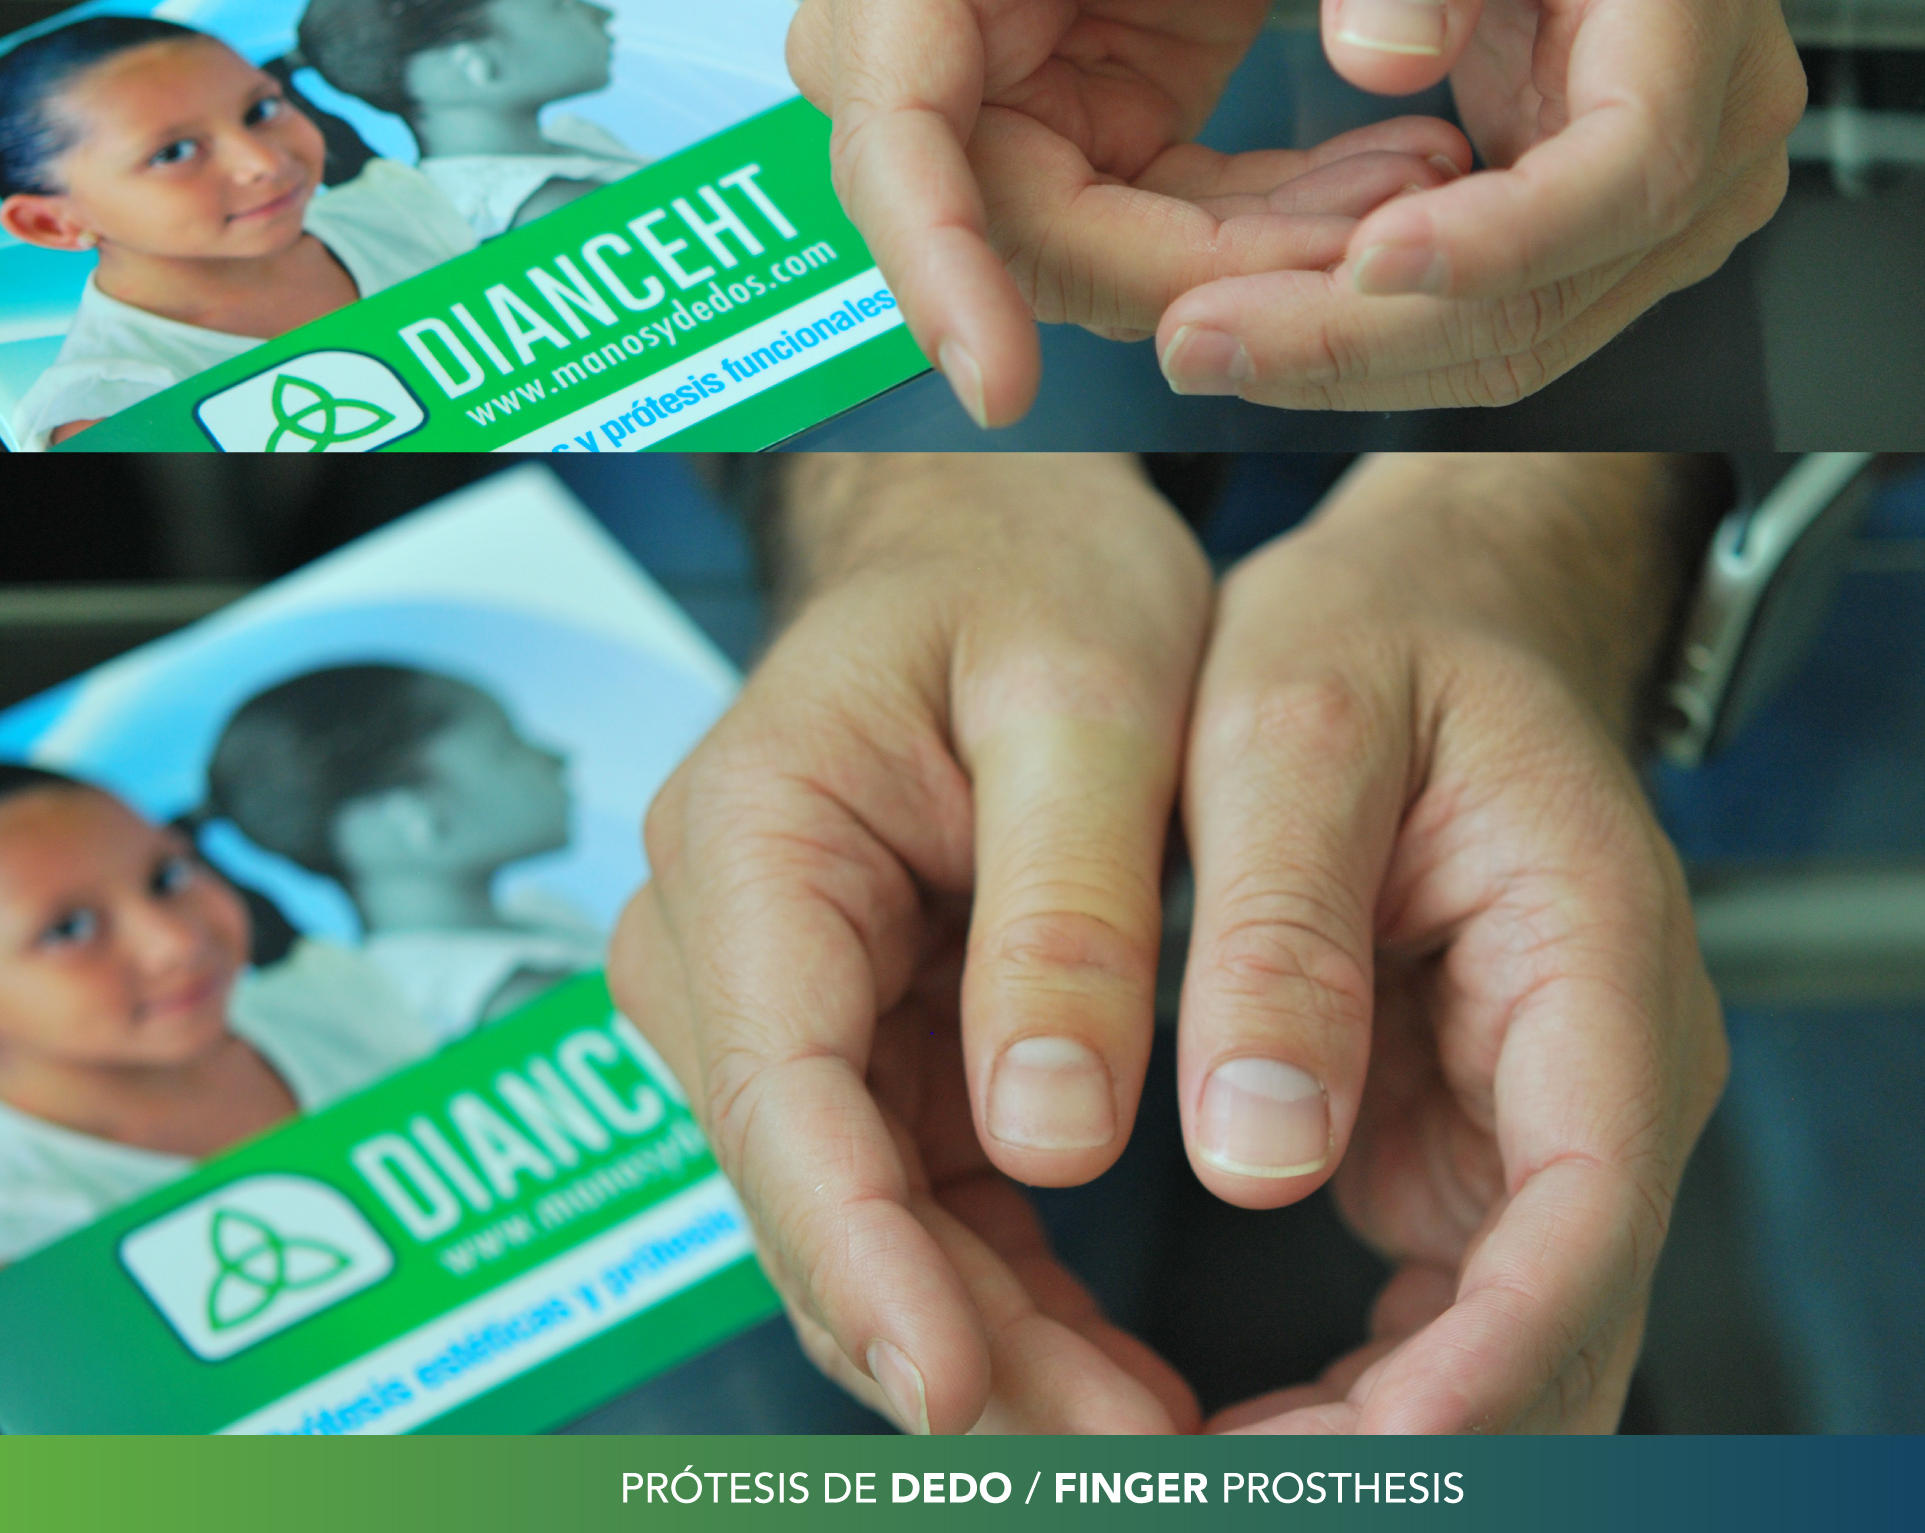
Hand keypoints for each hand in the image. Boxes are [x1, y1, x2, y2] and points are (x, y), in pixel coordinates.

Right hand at [610, 456, 1210, 1432]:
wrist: (989, 532)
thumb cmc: (1032, 573)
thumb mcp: (1089, 702)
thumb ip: (1065, 912)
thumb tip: (1047, 1146)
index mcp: (754, 837)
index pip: (785, 1096)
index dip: (871, 1270)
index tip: (971, 1406)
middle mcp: (723, 937)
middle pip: (815, 1193)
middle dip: (958, 1348)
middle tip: (1138, 1464)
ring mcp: (772, 993)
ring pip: (861, 1221)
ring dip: (990, 1344)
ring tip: (1155, 1442)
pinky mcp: (842, 1029)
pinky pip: (908, 1190)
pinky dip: (1000, 1286)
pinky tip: (1109, 1367)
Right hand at [787, 0, 1469, 427]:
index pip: (901, 143)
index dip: (941, 271)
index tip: (997, 386)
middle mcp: (928, 67)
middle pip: (1022, 239)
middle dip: (1198, 272)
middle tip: (1379, 245)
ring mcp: (1001, 131)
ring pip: (1114, 264)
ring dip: (1265, 258)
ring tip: (1420, 190)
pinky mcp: (1084, 165)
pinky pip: (1178, 242)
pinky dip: (1282, 234)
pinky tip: (1389, 184)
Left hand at [1154, 0, 1823, 410]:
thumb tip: (1379, 47)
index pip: (1626, 169)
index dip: (1495, 240)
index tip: (1357, 261)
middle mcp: (1717, 130)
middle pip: (1549, 295)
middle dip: (1363, 337)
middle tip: (1198, 340)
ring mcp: (1678, 206)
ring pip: (1517, 342)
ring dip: (1353, 363)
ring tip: (1207, 345)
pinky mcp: (1614, 246)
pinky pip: (1498, 329)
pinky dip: (1379, 342)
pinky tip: (1266, 324)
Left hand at [1169, 456, 1727, 1430]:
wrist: (1435, 617)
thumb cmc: (1381, 639)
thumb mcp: (1297, 727)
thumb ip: (1284, 929)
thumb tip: (1256, 1157)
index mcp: (1594, 959)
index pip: (1578, 1226)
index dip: (1467, 1373)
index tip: (1332, 1459)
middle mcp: (1600, 1076)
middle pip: (1546, 1341)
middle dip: (1377, 1452)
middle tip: (1163, 1479)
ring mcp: (1541, 1126)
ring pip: (1490, 1364)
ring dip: (1339, 1453)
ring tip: (1144, 1467)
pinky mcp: (1469, 1150)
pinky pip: (1426, 1327)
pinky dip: (1326, 1403)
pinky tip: (1191, 1429)